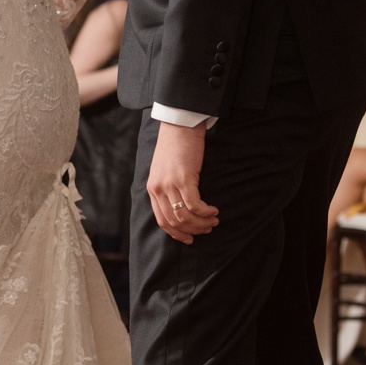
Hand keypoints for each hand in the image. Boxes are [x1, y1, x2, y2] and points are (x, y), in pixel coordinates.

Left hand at [148, 121, 218, 243]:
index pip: (162, 220)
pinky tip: (213, 210)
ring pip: (185, 216)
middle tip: (207, 229)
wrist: (179, 126)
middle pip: (174, 221)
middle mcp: (158, 190)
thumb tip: (180, 206)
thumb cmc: (176, 146)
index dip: (177, 233)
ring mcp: (169, 185)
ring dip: (201, 222)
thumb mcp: (165, 170)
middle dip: (192, 230)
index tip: (190, 238)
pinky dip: (205, 211)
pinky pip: (194, 205)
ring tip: (213, 220)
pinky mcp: (183, 179)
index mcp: (152, 189)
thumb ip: (168, 187)